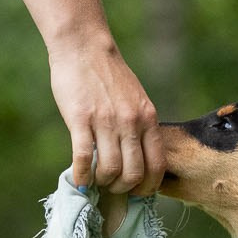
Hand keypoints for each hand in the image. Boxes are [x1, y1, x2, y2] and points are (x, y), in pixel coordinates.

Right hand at [51, 33, 161, 193]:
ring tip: (96, 180)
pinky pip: (84, 157)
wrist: (84, 47)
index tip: (137, 191)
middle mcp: (131, 121)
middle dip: (123, 188)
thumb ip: (139, 125)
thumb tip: (137, 157)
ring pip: (110, 169)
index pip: (157, 164)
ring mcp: (106, 121)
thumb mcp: (136, 99)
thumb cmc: (108, 75)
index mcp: (148, 117)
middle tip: (113, 186)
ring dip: (103, 182)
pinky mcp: (80, 119)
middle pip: (134, 173)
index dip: (148, 186)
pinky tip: (79, 180)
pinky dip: (82, 175)